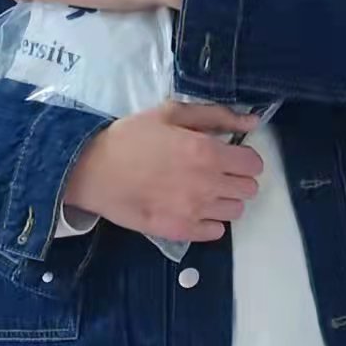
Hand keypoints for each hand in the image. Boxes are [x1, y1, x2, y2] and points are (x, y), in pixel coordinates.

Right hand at [63, 103, 262, 245]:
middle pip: (249, 189)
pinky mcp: (180, 231)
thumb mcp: (171, 113)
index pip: (253, 164)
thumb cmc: (131, 137)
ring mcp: (194, 211)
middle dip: (237, 178)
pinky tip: (193, 208)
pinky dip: (210, 221)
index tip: (229, 155)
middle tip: (216, 172)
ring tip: (202, 190)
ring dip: (225, 200)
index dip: (244, 157)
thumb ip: (216, 116)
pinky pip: (216, 232)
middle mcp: (207, 184)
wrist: (92, 169)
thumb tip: (253, 122)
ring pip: (235, 211)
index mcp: (207, 152)